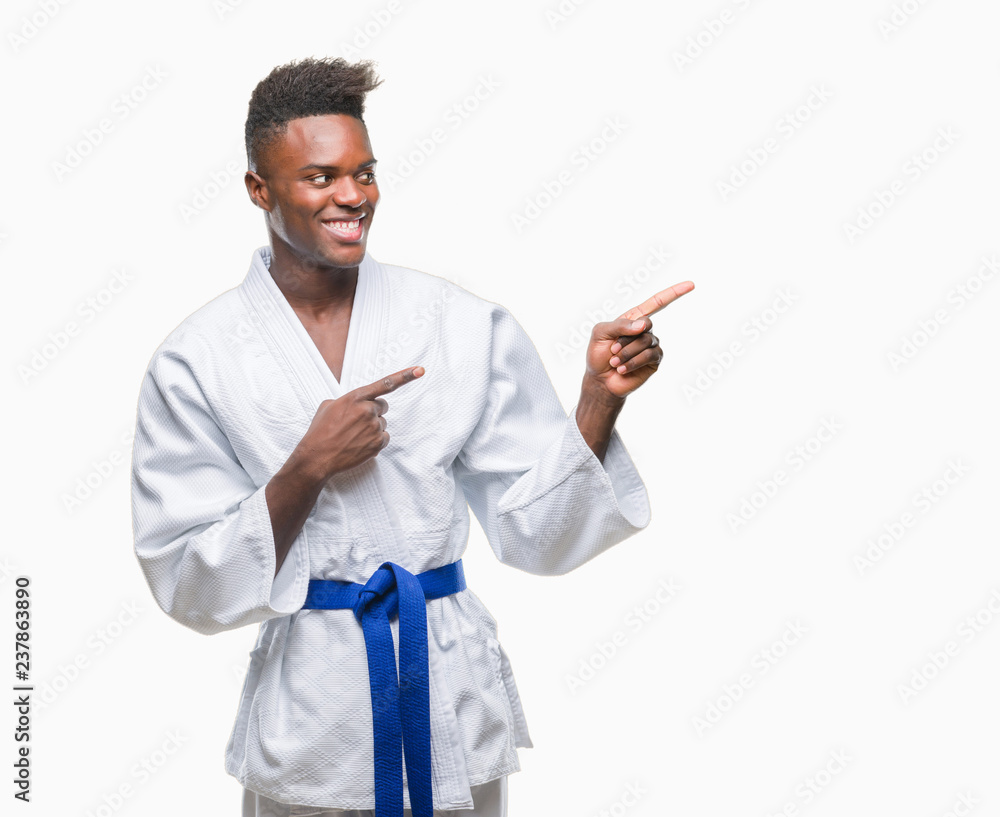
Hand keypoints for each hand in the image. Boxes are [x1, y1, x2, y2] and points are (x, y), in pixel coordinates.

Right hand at [294, 366, 424, 481]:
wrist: (317, 457)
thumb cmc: (320, 431)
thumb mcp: (328, 406)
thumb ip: (348, 400)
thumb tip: (356, 402)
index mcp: (355, 397)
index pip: (385, 383)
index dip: (405, 376)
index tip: (420, 369)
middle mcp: (367, 410)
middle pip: (383, 407)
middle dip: (373, 412)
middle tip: (357, 422)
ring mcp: (373, 427)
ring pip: (382, 424)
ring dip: (371, 428)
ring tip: (353, 436)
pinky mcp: (377, 443)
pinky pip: (384, 438)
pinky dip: (375, 441)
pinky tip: (359, 444)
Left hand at [585, 282, 694, 398]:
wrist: (600, 380)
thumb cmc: (598, 354)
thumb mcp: (600, 333)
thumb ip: (619, 325)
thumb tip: (644, 324)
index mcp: (633, 319)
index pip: (656, 302)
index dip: (674, 293)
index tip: (691, 285)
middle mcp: (645, 330)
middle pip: (646, 324)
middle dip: (625, 338)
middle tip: (612, 350)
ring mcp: (651, 345)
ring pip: (646, 341)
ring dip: (626, 352)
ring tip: (615, 362)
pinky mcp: (654, 360)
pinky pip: (649, 355)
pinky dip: (633, 362)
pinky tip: (622, 369)